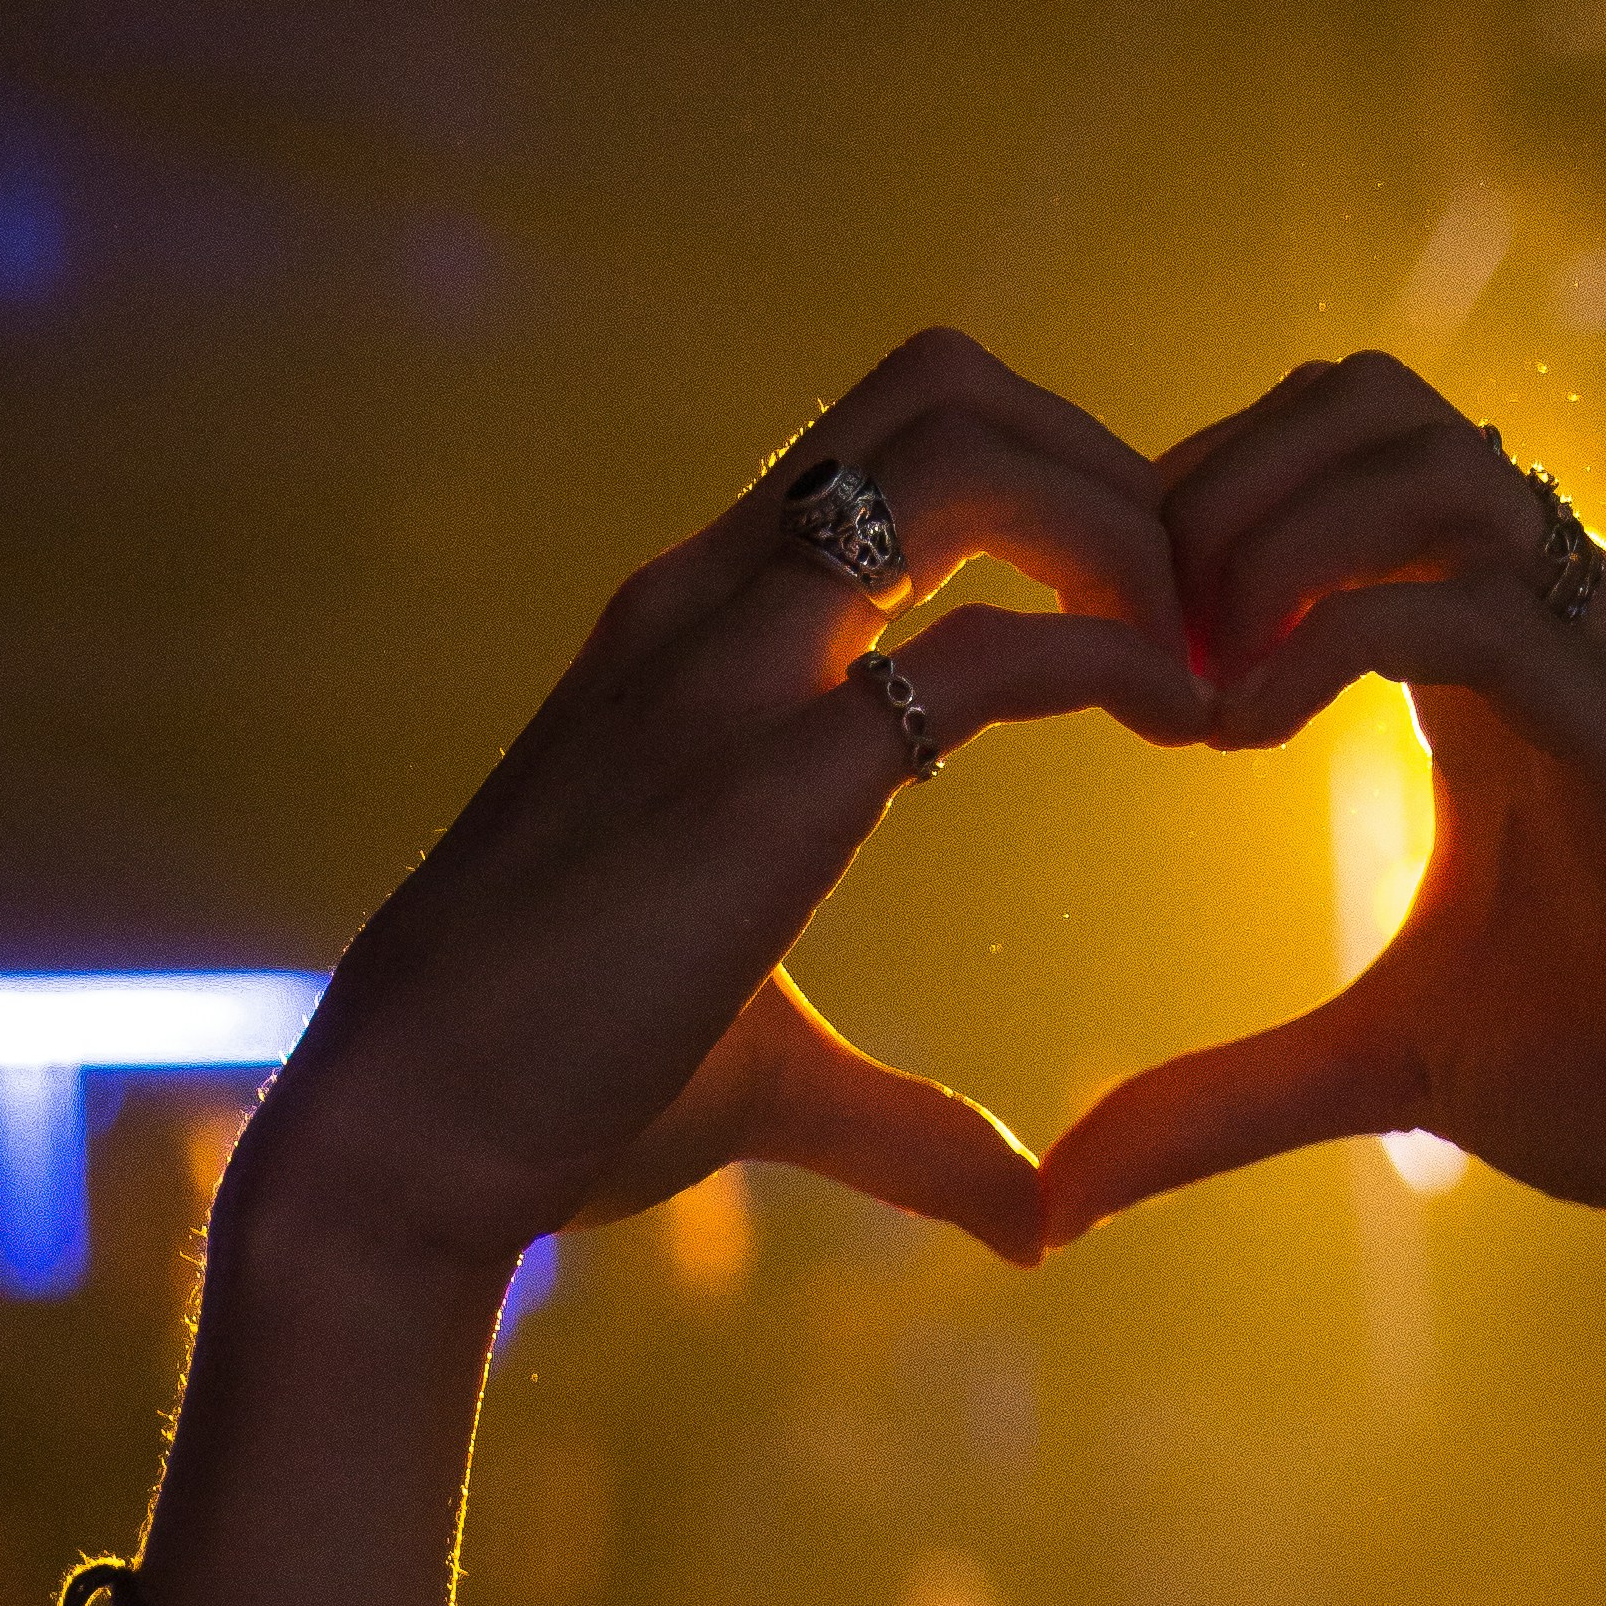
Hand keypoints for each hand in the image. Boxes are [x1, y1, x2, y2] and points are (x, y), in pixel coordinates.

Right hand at [235, 329, 1208, 1296]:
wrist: (404, 1140)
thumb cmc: (551, 1105)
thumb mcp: (763, 1082)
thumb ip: (908, 1126)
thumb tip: (1031, 1216)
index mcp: (690, 630)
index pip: (888, 446)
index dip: (1044, 490)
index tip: (1140, 623)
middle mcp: (708, 601)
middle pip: (943, 389)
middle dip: (1105, 464)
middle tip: (1196, 616)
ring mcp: (731, 670)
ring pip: (967, 454)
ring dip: (1123, 522)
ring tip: (1201, 655)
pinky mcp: (768, 777)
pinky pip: (981, 647)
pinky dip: (1121, 655)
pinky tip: (1187, 723)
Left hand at [1040, 356, 1605, 1280]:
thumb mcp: (1378, 1073)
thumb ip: (1221, 1100)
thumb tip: (1066, 1188)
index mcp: (1492, 645)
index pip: (1337, 454)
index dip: (1202, 510)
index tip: (1112, 644)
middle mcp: (1555, 609)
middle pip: (1368, 401)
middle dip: (1219, 485)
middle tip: (1131, 629)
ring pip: (1422, 461)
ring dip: (1270, 535)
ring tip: (1190, 671)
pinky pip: (1472, 602)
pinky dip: (1334, 634)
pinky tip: (1244, 728)